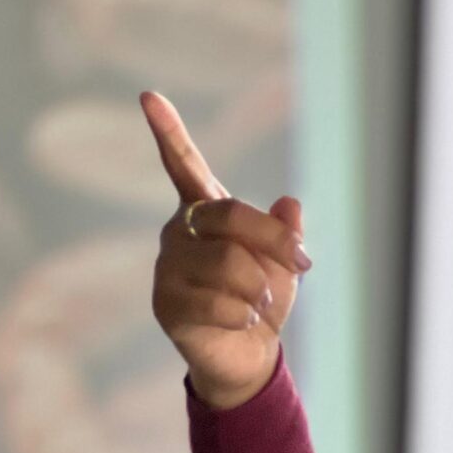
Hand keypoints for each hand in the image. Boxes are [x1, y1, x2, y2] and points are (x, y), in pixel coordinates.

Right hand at [140, 88, 312, 410]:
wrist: (248, 357)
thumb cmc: (262, 301)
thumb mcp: (284, 264)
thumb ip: (285, 233)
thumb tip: (290, 203)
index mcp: (205, 212)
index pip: (184, 165)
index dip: (168, 132)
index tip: (148, 96)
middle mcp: (179, 232)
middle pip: (229, 214)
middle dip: (274, 241)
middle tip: (304, 262)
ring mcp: (167, 267)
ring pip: (226, 262)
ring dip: (259, 286)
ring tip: (259, 303)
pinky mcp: (165, 304)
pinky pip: (215, 301)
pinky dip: (244, 314)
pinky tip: (242, 321)